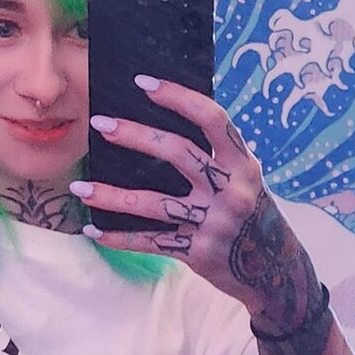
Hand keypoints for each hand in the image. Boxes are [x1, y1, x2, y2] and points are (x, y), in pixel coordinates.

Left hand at [70, 77, 322, 333]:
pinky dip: (119, 238)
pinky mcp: (198, 252)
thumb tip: (163, 125)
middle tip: (100, 124)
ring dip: (111, 195)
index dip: (178, 97)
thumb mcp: (246, 181)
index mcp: (243, 165)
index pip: (212, 119)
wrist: (275, 271)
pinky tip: (92, 231)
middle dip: (135, 135)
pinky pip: (151, 242)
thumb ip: (216, 157)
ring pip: (153, 203)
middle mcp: (231, 191)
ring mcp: (214, 223)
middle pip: (177, 153)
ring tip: (79, 187)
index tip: (143, 83)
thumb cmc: (252, 215)